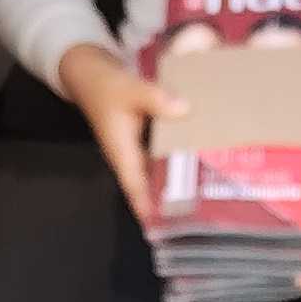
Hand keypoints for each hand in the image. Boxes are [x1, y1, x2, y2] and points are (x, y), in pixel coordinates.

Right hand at [57, 41, 185, 229]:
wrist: (91, 74)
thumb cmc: (105, 86)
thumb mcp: (129, 88)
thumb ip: (155, 99)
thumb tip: (184, 109)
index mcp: (122, 152)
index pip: (136, 188)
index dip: (149, 208)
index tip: (164, 227)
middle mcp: (130, 157)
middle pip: (151, 187)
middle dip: (171, 201)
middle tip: (201, 215)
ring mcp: (138, 150)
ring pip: (159, 173)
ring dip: (178, 183)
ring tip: (209, 195)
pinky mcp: (146, 141)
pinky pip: (164, 157)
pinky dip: (180, 161)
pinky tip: (202, 160)